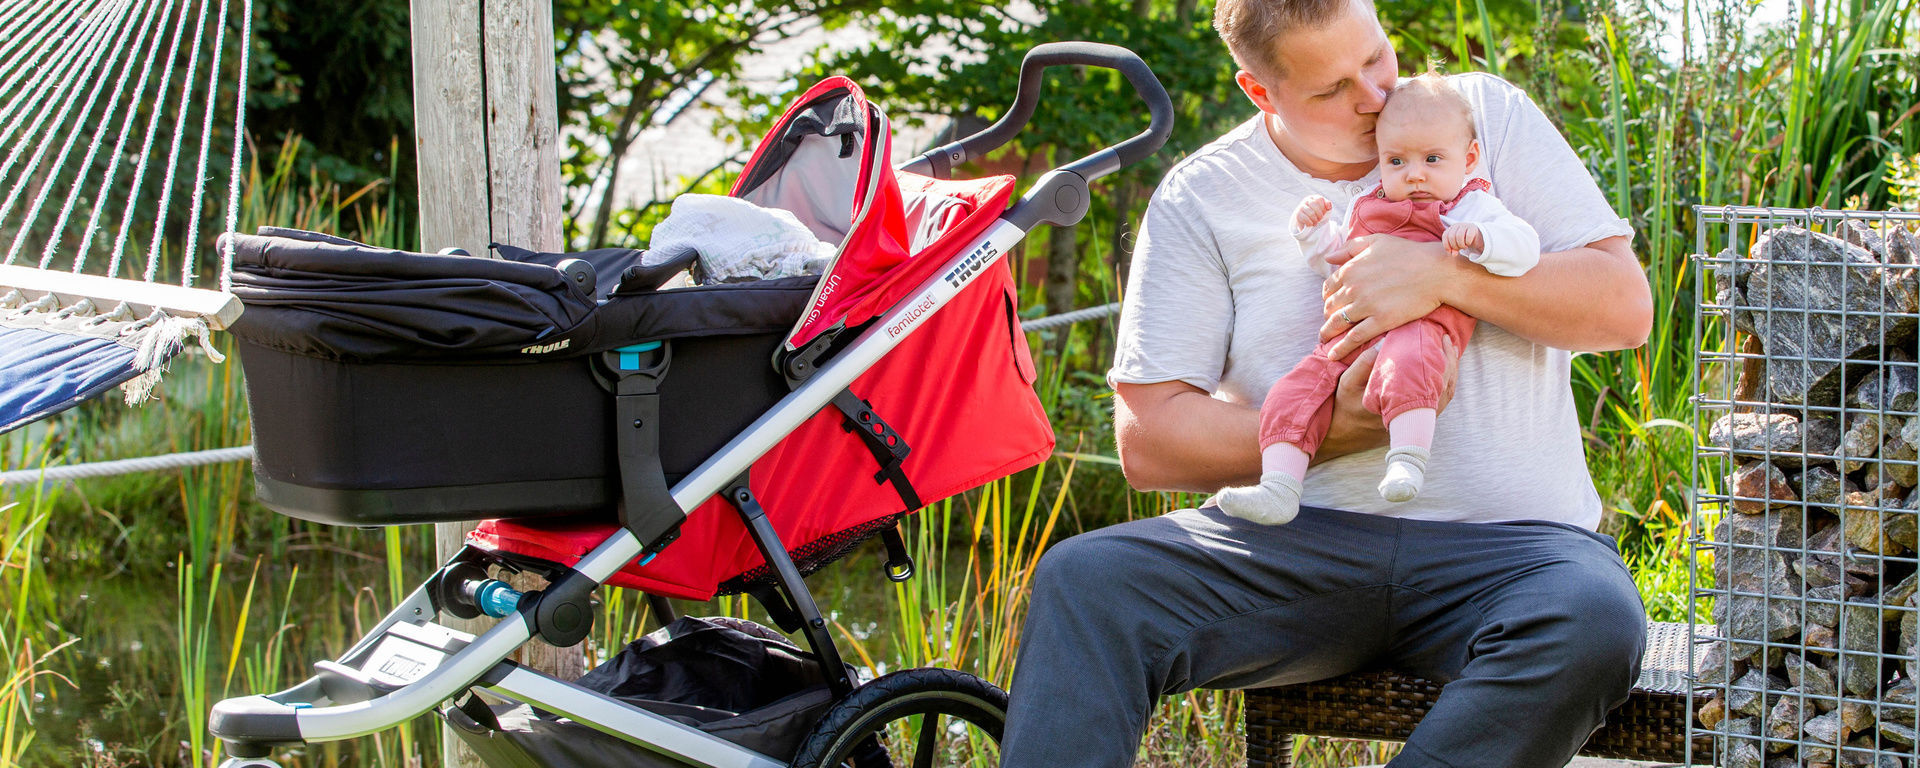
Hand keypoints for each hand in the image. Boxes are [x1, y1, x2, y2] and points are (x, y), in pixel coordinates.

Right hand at [1293, 195, 1332, 229]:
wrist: (1308, 222)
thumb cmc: (1317, 214)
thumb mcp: (1324, 209)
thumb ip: (1328, 205)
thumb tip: (1328, 206)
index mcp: (1313, 198)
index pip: (1319, 199)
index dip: (1323, 207)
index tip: (1324, 213)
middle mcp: (1306, 201)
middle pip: (1314, 205)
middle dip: (1319, 214)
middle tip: (1320, 218)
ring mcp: (1301, 207)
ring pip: (1311, 213)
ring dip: (1315, 220)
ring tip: (1316, 222)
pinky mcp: (1298, 214)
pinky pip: (1306, 219)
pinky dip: (1310, 223)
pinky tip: (1311, 224)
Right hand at [1315, 335, 1459, 463]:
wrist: (1340, 435)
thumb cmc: (1342, 406)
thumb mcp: (1346, 382)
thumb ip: (1364, 363)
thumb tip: (1383, 342)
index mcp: (1399, 404)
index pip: (1432, 382)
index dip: (1443, 360)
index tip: (1441, 339)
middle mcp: (1411, 416)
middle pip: (1445, 389)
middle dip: (1451, 363)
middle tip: (1448, 341)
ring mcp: (1414, 421)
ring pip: (1443, 397)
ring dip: (1450, 374)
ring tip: (1448, 351)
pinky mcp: (1412, 422)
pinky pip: (1436, 403)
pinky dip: (1442, 384)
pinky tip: (1440, 369)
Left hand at [1319, 234, 1453, 358]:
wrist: (1437, 271)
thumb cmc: (1410, 253)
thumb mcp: (1377, 241)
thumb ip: (1350, 248)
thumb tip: (1328, 256)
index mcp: (1351, 269)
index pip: (1328, 287)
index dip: (1328, 297)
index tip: (1330, 304)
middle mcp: (1354, 288)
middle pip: (1331, 307)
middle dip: (1328, 315)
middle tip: (1329, 323)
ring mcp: (1366, 305)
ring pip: (1338, 323)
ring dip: (1328, 333)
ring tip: (1324, 340)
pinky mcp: (1381, 321)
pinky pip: (1355, 337)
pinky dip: (1341, 347)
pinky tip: (1334, 354)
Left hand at [1443, 223, 1482, 256]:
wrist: (1476, 237)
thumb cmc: (1464, 241)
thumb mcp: (1457, 246)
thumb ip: (1453, 250)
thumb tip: (1454, 254)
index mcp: (1451, 229)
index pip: (1445, 235)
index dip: (1446, 245)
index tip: (1450, 251)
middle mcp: (1457, 225)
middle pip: (1451, 236)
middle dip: (1454, 246)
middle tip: (1459, 249)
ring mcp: (1465, 225)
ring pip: (1459, 236)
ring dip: (1461, 244)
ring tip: (1464, 247)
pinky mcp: (1473, 228)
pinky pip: (1468, 236)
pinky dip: (1468, 242)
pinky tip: (1468, 243)